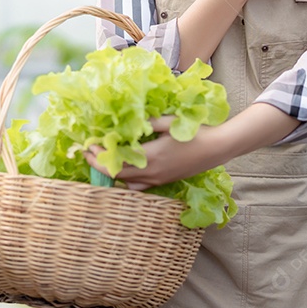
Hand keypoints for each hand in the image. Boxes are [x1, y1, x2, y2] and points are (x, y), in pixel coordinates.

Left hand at [85, 117, 221, 190]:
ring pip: (128, 184)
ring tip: (105, 162)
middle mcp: (152, 173)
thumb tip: (129, 121)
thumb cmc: (195, 132)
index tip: (88, 146)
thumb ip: (148, 123)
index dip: (99, 157)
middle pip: (117, 176)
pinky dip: (128, 180)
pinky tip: (127, 169)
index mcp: (151, 158)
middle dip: (99, 166)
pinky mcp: (165, 181)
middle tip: (88, 153)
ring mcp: (159, 180)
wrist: (217, 148)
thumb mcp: (170, 122)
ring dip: (114, 175)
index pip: (116, 163)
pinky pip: (140, 186)